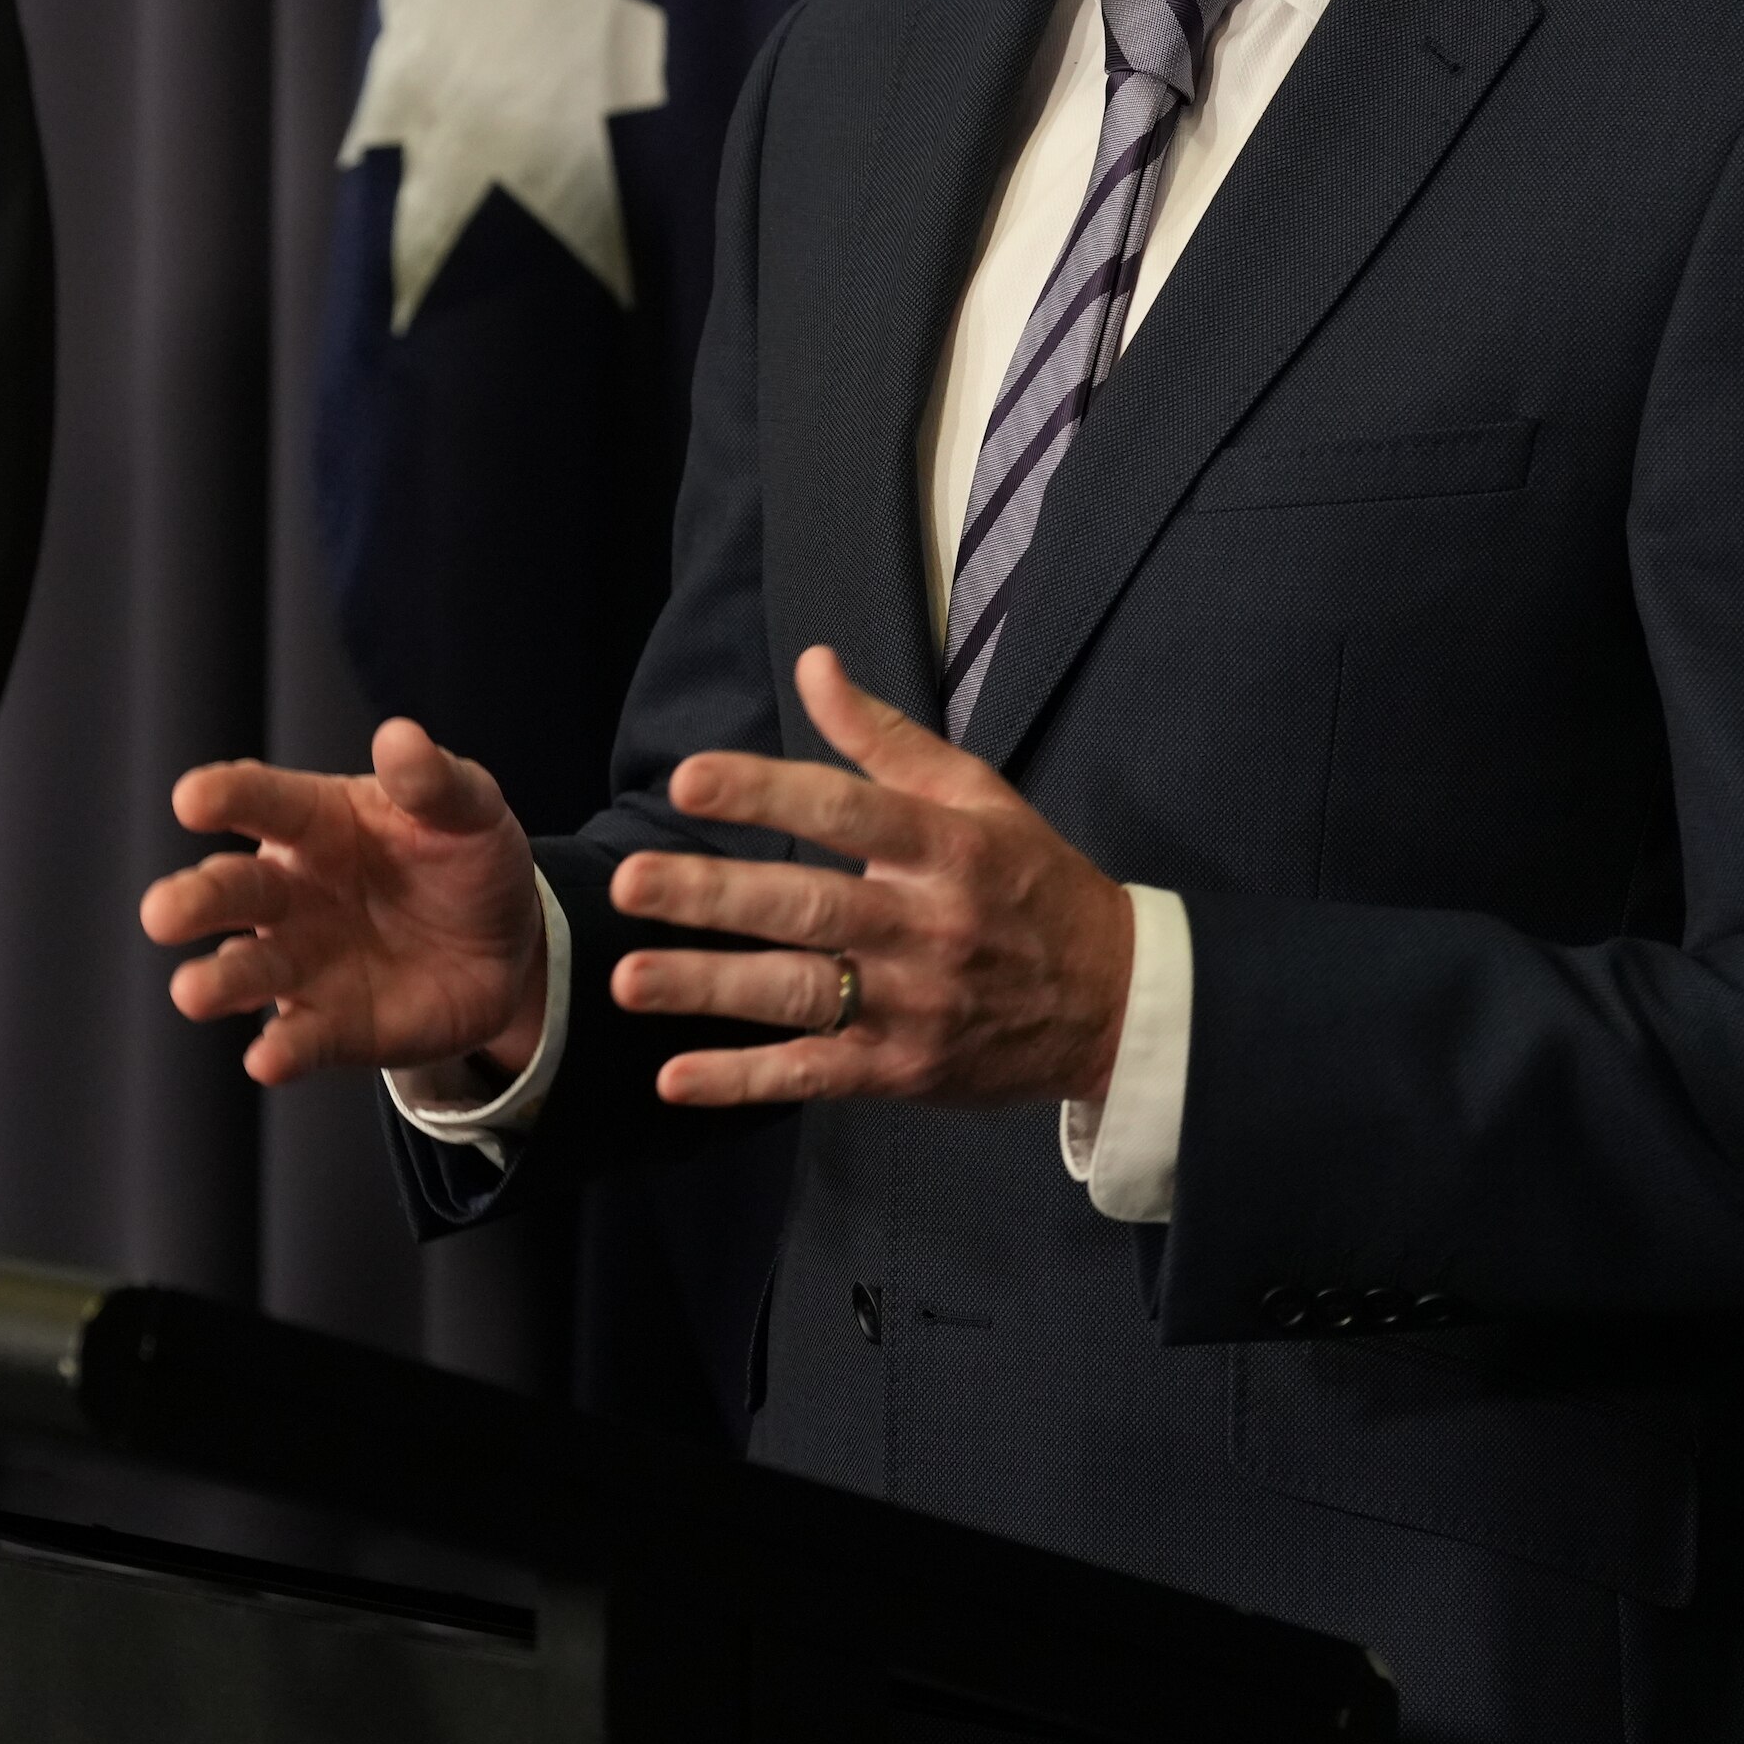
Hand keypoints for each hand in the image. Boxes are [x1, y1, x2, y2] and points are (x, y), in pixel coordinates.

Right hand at [143, 720, 549, 1086]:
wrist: (507, 947)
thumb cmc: (464, 859)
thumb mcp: (468, 809)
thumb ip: (433, 780)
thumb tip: (400, 737)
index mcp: (314, 821)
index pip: (259, 802)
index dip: (225, 797)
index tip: (192, 798)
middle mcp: (291, 893)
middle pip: (231, 892)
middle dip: (194, 901)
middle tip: (163, 914)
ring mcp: (305, 962)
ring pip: (247, 971)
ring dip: (218, 981)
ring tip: (192, 992)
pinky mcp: (331, 1025)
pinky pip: (301, 1037)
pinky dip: (282, 1050)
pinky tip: (268, 1060)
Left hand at [610, 646, 1136, 1112]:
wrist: (1115, 1002)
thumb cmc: (1032, 884)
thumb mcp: (978, 797)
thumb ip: (885, 739)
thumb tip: (813, 664)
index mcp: (948, 848)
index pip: (848, 811)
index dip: (768, 793)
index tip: (691, 780)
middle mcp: (929, 926)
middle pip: (810, 908)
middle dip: (713, 897)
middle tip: (629, 884)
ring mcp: (916, 1004)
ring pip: (802, 994)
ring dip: (711, 989)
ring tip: (628, 979)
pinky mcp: (907, 1069)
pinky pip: (817, 1074)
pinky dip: (747, 1079)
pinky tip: (678, 1077)